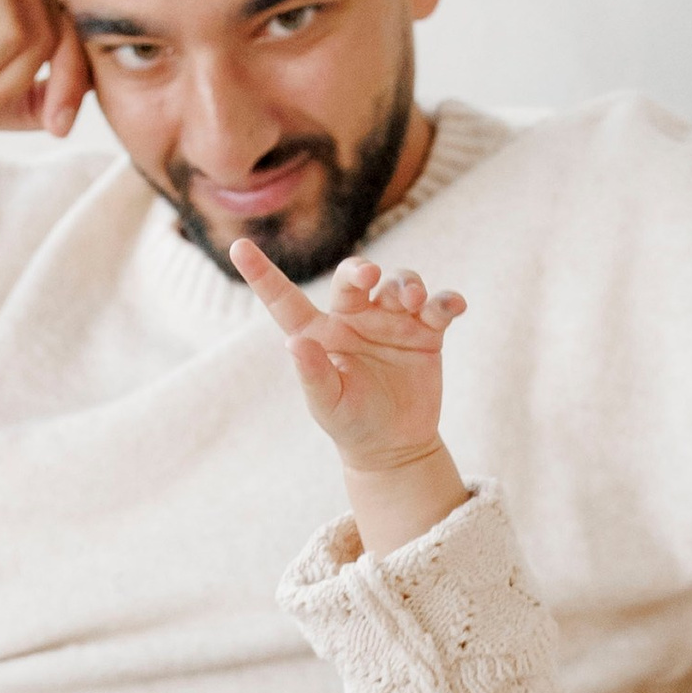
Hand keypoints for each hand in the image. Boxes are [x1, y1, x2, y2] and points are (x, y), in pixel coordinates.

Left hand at [229, 239, 467, 552]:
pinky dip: (447, 301)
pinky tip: (454, 307)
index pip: (285, 298)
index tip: (237, 248)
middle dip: (362, 271)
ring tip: (416, 301)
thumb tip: (293, 344)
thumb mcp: (328, 405)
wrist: (395, 444)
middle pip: (354, 278)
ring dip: (408, 285)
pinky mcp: (426, 331)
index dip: (261, 274)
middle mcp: (354, 318)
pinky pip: (438, 306)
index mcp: (319, 332)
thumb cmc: (351, 423)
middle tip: (370, 278)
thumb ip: (312, 374)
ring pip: (399, 283)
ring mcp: (392, 321)